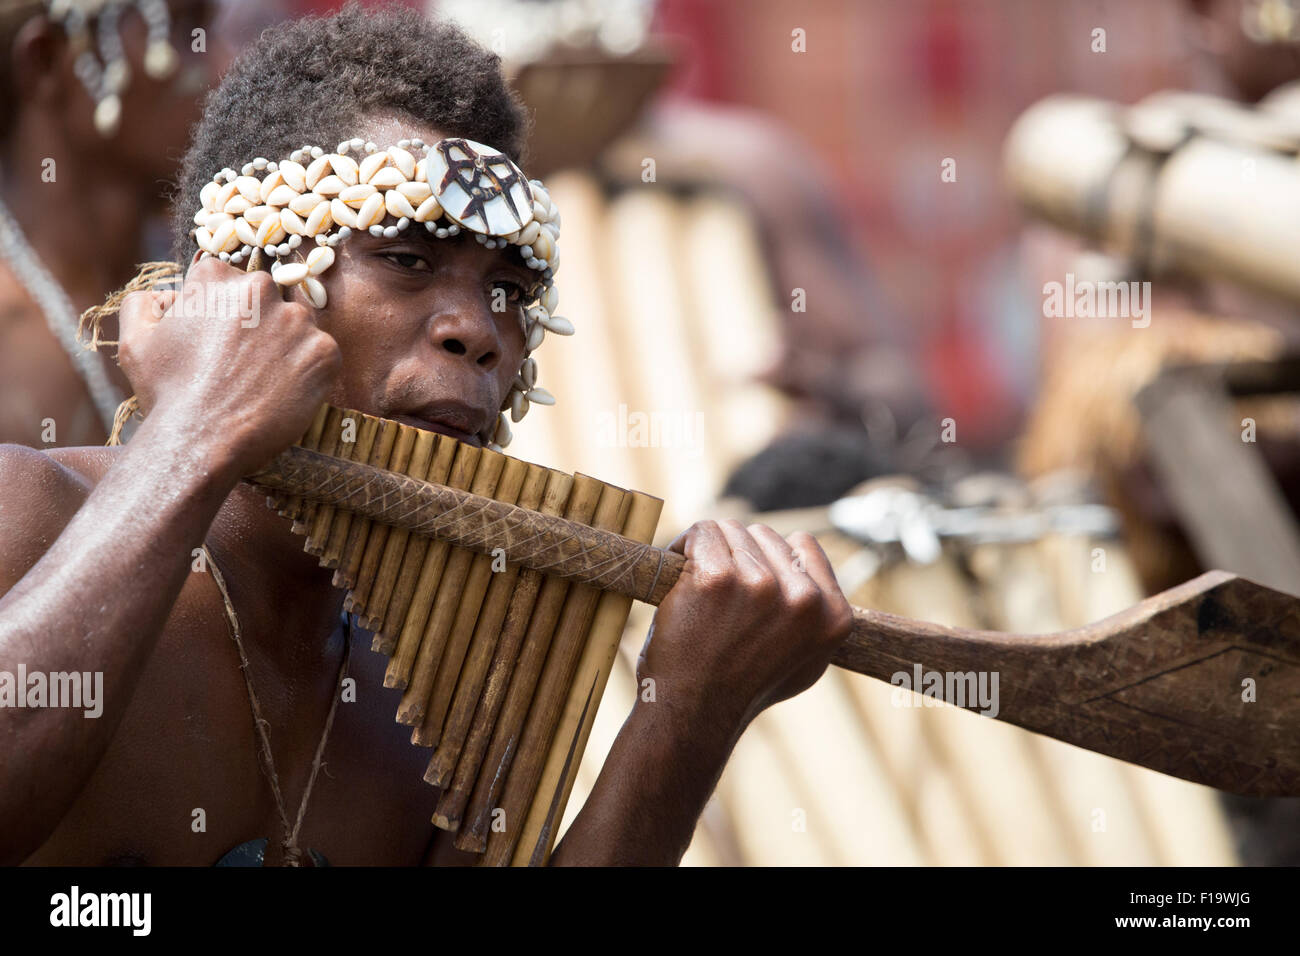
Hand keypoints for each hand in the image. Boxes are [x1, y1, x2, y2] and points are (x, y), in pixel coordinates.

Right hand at [116, 256, 340, 474]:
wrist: (203, 440)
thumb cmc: (166, 393)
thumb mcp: (135, 341)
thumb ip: (142, 303)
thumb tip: (165, 294)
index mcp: (216, 277)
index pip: (227, 281)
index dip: (221, 313)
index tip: (216, 342)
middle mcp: (260, 288)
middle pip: (266, 301)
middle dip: (256, 326)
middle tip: (240, 366)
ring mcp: (297, 320)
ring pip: (296, 328)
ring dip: (284, 348)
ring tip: (260, 383)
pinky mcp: (324, 352)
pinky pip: (322, 356)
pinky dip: (308, 374)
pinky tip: (282, 393)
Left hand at [637, 519, 854, 731]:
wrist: (693, 713)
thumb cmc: (741, 688)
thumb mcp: (805, 661)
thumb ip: (816, 617)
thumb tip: (812, 580)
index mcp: (833, 615)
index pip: (802, 545)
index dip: (769, 559)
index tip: (748, 585)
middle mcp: (804, 598)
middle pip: (764, 534)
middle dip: (738, 556)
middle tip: (719, 598)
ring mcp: (760, 585)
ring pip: (731, 530)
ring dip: (710, 552)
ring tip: (701, 596)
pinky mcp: (717, 577)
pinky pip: (701, 532)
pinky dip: (683, 547)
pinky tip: (679, 580)